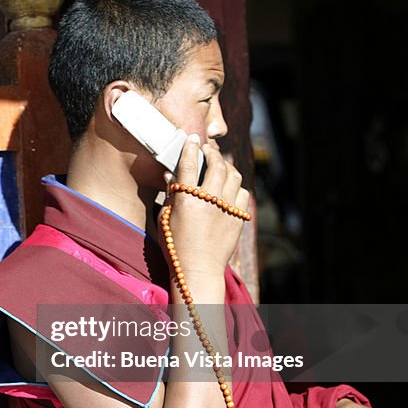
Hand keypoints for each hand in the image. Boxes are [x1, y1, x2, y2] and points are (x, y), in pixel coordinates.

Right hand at [161, 135, 250, 278]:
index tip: (192, 138)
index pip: (188, 164)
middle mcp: (208, 200)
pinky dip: (236, 186)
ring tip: (220, 164)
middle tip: (207, 149)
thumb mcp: (165, 218)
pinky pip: (242, 193)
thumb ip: (170, 195)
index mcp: (186, 200)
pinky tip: (229, 186)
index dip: (190, 147)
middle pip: (216, 164)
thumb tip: (171, 175)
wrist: (198, 269)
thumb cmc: (176, 245)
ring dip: (226, 166)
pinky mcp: (238, 217)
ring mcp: (226, 208)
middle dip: (212, 152)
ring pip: (233, 175)